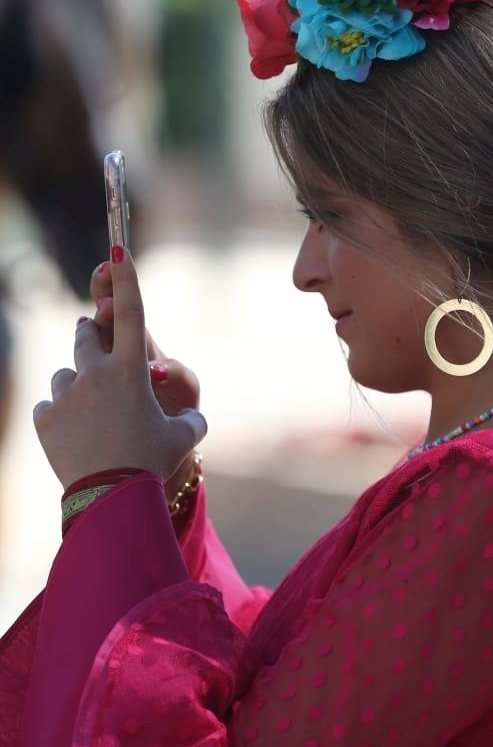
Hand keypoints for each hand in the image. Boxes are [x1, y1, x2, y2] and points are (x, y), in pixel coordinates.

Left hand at [33, 248, 206, 491]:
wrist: (112, 498)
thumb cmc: (153, 463)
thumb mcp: (184, 438)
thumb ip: (189, 419)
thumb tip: (193, 419)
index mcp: (132, 371)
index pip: (132, 313)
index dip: (127, 279)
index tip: (118, 248)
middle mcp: (96, 374)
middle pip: (86, 335)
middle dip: (91, 333)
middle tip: (94, 336)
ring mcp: (66, 396)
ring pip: (65, 375)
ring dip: (76, 385)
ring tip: (89, 413)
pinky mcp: (45, 419)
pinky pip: (49, 408)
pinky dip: (59, 417)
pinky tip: (74, 437)